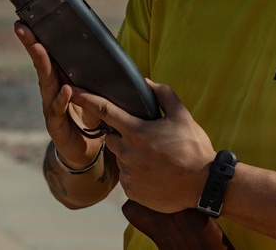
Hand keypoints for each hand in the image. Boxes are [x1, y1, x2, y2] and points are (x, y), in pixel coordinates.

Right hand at [14, 21, 102, 167]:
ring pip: (46, 84)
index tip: (26, 22)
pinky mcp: (57, 127)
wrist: (87, 152)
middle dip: (32, 45)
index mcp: (60, 81)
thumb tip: (106, 47)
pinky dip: (62, 100)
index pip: (49, 57)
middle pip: (42, 65)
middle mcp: (52, 92)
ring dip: (42, 65)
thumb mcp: (93, 91)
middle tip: (23, 28)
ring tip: (38, 48)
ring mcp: (51, 109)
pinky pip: (59, 111)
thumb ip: (93, 74)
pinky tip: (66, 90)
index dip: (38, 39)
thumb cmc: (89, 117)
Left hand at [72, 79, 215, 212]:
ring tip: (155, 158)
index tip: (70, 91)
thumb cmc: (194, 148)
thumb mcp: (182, 115)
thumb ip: (162, 94)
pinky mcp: (132, 192)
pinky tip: (155, 173)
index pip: (104, 111)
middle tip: (146, 139)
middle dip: (123, 135)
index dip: (85, 99)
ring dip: (131, 155)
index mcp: (137, 132)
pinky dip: (136, 173)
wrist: (204, 185)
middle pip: (112, 138)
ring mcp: (129, 175)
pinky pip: (127, 178)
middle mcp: (128, 154)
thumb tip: (146, 82)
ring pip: (120, 159)